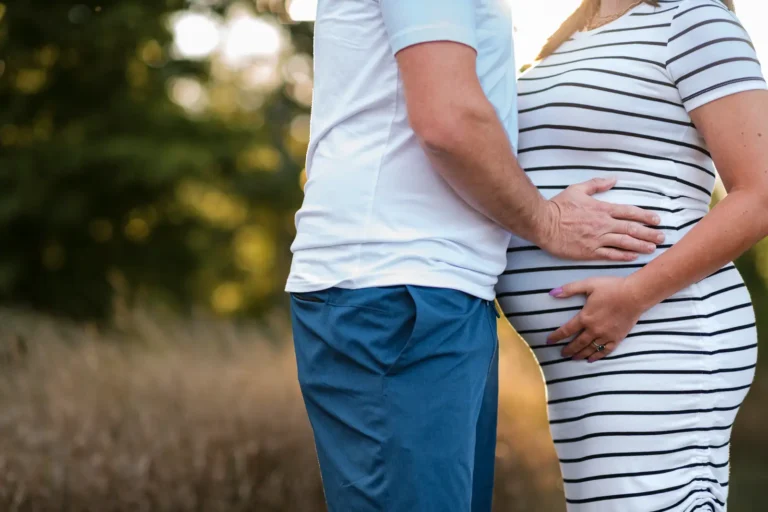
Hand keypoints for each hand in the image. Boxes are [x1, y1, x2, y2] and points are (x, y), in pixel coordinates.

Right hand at [534, 178, 664, 261]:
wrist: (543, 223)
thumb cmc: (558, 206)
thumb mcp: (577, 189)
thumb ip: (597, 185)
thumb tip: (613, 180)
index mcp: (602, 209)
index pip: (629, 212)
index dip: (645, 216)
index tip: (657, 220)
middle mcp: (603, 224)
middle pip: (632, 229)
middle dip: (649, 233)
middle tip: (662, 237)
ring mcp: (597, 239)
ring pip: (624, 242)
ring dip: (641, 245)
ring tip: (653, 248)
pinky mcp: (589, 251)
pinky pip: (610, 254)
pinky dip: (624, 256)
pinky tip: (634, 257)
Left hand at [546, 276, 649, 361]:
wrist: (634, 295)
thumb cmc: (611, 287)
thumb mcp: (588, 284)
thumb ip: (569, 289)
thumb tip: (552, 293)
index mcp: (585, 317)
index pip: (566, 330)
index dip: (556, 337)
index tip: (548, 341)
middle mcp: (593, 329)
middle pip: (577, 343)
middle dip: (568, 349)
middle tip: (562, 354)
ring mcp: (606, 335)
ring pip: (590, 348)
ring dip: (580, 354)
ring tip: (573, 358)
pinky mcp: (617, 338)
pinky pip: (605, 351)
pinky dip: (597, 356)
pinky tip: (591, 359)